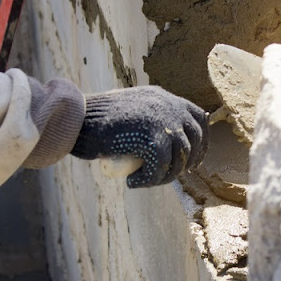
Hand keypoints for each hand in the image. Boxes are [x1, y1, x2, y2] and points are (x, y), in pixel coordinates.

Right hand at [70, 86, 208, 187]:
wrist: (79, 118)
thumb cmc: (98, 119)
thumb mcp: (133, 109)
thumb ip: (150, 117)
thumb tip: (168, 142)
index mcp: (165, 97)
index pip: (199, 117)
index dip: (202, 142)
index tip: (194, 161)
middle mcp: (169, 106)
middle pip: (195, 138)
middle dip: (188, 161)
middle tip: (169, 175)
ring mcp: (163, 120)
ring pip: (180, 157)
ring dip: (166, 175)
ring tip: (146, 180)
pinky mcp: (153, 137)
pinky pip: (161, 167)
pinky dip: (149, 180)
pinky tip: (134, 182)